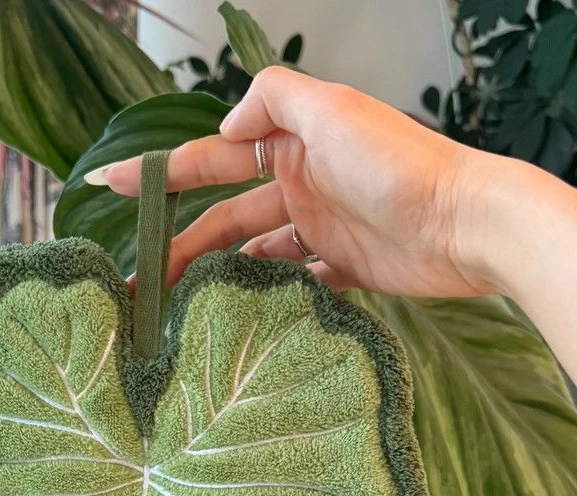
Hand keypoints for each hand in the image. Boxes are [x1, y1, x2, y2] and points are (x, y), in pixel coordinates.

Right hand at [90, 67, 498, 297]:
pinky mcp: (344, 267)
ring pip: (251, 253)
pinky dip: (265, 294)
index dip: (161, 172)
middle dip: (180, 243)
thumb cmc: (400, 166)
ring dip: (216, 275)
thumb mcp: (331, 110)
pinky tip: (237, 314)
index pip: (212, 156)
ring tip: (179, 309)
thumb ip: (274, 101)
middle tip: (141, 282)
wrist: (466, 225)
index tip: (111, 183)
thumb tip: (227, 122)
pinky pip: (292, 280)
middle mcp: (301, 183)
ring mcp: (321, 227)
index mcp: (292, 143)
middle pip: (224, 217)